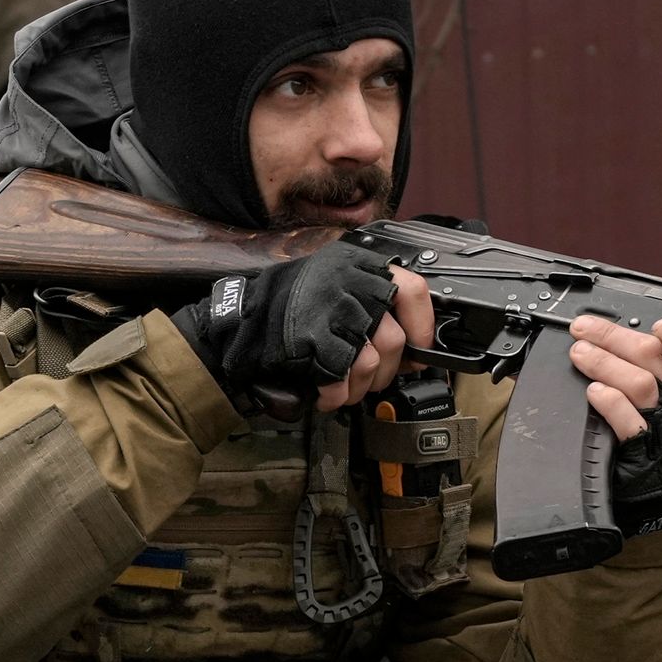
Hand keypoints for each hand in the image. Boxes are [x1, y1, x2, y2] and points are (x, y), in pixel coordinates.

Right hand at [177, 247, 429, 412]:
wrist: (238, 322)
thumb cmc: (286, 310)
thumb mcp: (334, 287)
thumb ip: (373, 305)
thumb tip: (415, 344)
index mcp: (358, 267)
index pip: (414, 290)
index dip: (423, 326)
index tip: (419, 348)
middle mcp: (350, 284)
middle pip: (394, 339)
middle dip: (385, 371)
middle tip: (369, 377)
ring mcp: (332, 311)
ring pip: (371, 362)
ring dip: (359, 386)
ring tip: (342, 385)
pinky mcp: (314, 338)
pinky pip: (343, 377)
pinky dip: (334, 395)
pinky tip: (323, 391)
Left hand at [568, 311, 661, 532]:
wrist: (657, 502)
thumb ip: (661, 372)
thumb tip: (619, 336)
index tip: (658, 327)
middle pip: (660, 362)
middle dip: (616, 337)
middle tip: (586, 329)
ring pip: (641, 385)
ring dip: (604, 362)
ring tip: (580, 354)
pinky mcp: (644, 460)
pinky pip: (628, 423)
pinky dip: (609, 401)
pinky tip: (594, 392)